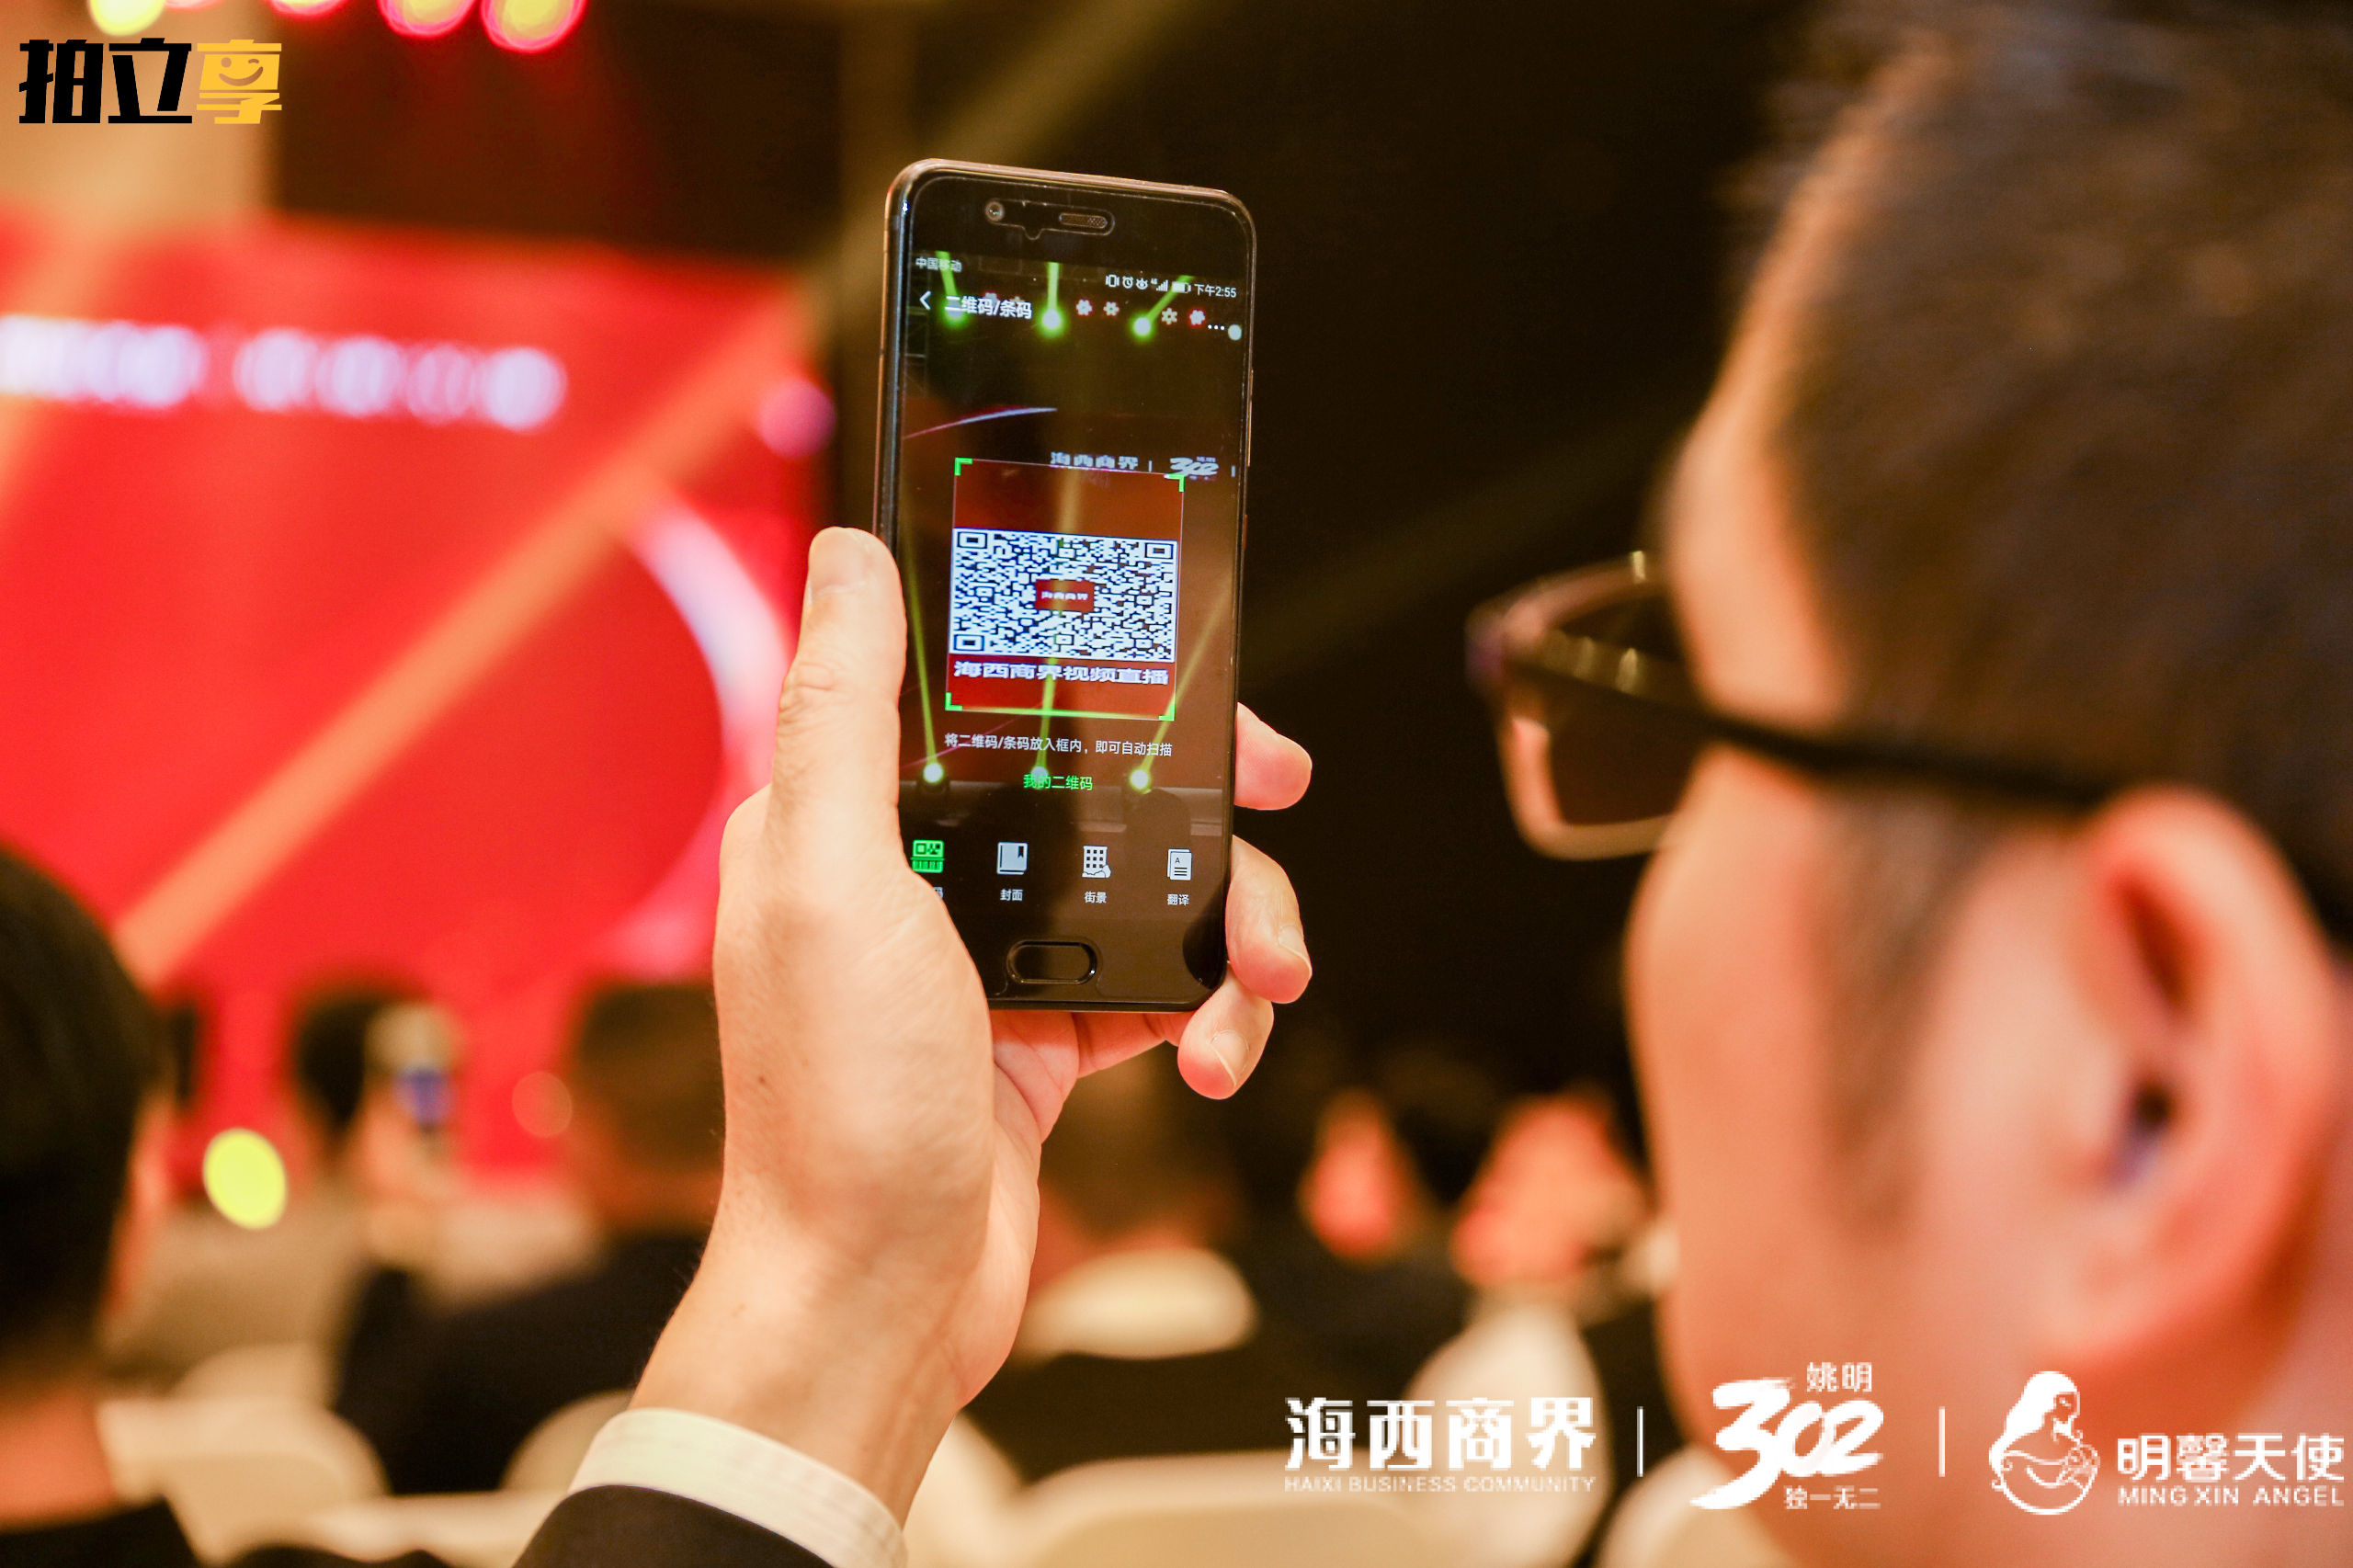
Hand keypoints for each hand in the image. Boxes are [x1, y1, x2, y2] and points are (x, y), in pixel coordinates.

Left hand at [634, 527, 1312, 1515]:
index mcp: (853, 814)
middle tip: (1278, 792)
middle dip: (1199, 793)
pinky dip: (1210, 1011)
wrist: (876, 1301)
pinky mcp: (1046, 1037)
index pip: (990, 691)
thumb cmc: (837, 1103)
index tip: (1182, 668)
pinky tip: (1218, 1056)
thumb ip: (843, 713)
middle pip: (1093, 780)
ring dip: (1229, 919)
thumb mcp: (830, 879)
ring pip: (1147, 884)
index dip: (1093, 663)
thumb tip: (847, 554)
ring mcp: (990, 959)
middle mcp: (920, 873)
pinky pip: (1160, 986)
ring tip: (1271, 975)